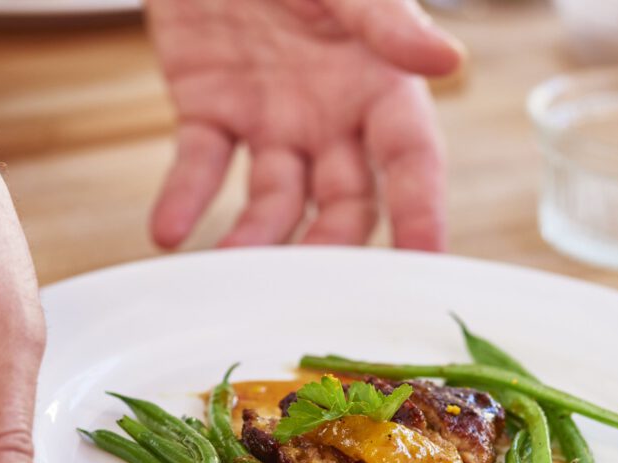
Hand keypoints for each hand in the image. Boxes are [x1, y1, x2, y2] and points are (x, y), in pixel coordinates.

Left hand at [146, 0, 462, 250]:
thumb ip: (385, 22)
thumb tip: (447, 60)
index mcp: (378, 84)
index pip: (411, 160)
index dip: (422, 210)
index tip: (425, 261)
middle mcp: (331, 116)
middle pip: (344, 200)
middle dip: (331, 241)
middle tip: (313, 281)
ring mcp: (270, 121)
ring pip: (272, 199)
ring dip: (254, 236)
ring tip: (229, 264)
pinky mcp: (210, 112)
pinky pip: (199, 166)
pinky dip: (184, 200)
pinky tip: (169, 232)